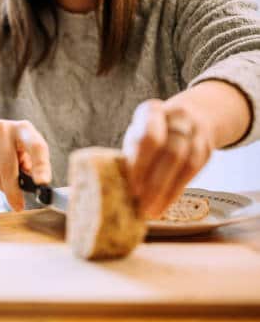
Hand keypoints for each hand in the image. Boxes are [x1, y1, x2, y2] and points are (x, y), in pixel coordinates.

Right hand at [0, 120, 51, 210]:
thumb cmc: (13, 149)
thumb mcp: (26, 152)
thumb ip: (31, 168)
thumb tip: (35, 187)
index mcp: (25, 129)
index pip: (37, 147)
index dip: (40, 166)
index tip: (42, 183)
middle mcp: (5, 129)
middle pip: (9, 166)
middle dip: (13, 190)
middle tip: (18, 206)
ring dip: (2, 185)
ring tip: (6, 181)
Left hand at [123, 99, 214, 217]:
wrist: (190, 116)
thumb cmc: (151, 134)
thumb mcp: (137, 136)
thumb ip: (129, 157)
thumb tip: (115, 189)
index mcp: (151, 111)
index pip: (149, 138)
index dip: (141, 165)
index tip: (132, 189)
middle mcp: (177, 117)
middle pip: (170, 152)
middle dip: (155, 183)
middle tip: (142, 206)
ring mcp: (195, 131)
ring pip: (185, 162)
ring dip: (167, 190)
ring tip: (152, 210)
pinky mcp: (206, 147)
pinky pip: (194, 170)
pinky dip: (177, 189)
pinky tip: (165, 203)